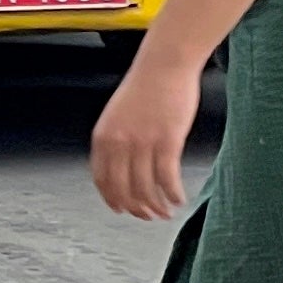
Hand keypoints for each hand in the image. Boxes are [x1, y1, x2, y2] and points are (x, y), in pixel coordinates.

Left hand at [91, 49, 205, 220]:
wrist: (164, 65)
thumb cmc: (145, 87)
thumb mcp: (117, 115)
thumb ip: (116, 140)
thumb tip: (123, 168)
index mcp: (103, 138)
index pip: (102, 180)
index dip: (112, 199)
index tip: (122, 209)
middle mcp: (119, 144)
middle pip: (124, 190)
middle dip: (136, 209)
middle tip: (148, 216)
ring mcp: (143, 143)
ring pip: (146, 188)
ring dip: (157, 206)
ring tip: (166, 212)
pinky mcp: (167, 141)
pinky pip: (168, 178)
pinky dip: (173, 194)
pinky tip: (180, 199)